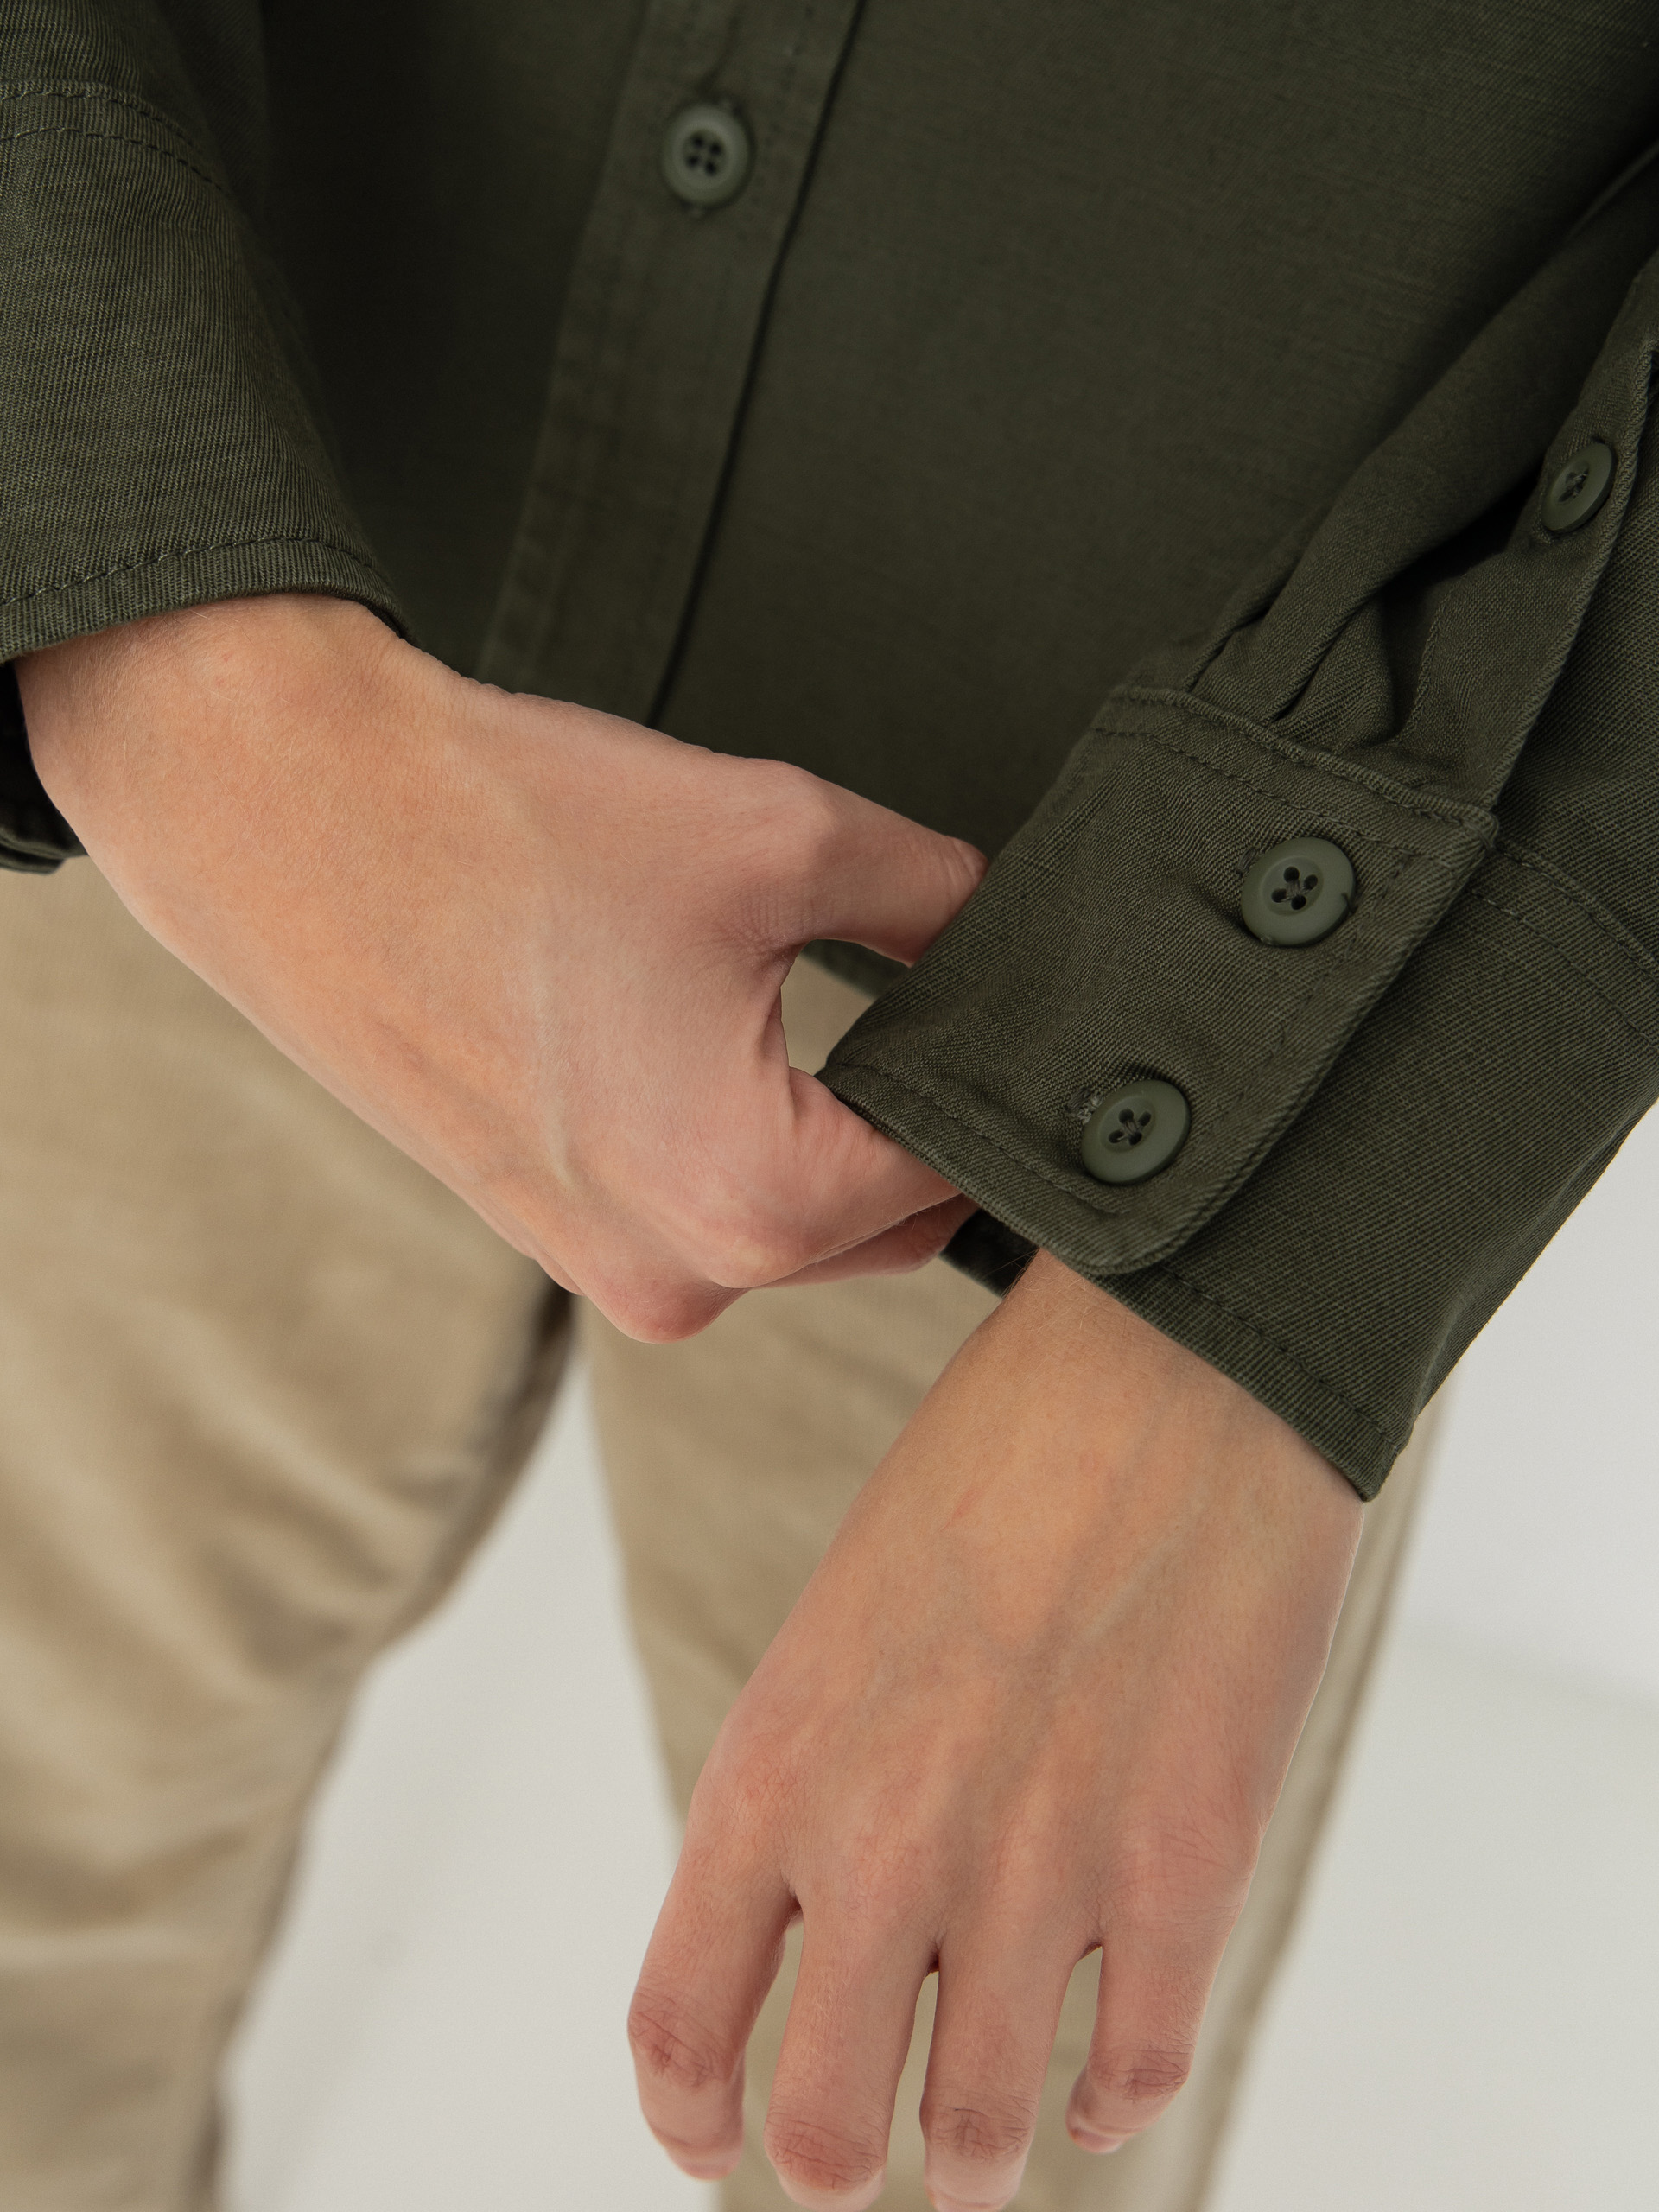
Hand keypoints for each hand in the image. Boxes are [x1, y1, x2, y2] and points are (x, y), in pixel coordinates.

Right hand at [18, 595, 983, 1335]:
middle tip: (891, 973)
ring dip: (815, 1123)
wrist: (292, 817)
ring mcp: (599, 1266)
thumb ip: (938, 899)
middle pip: (884, 1221)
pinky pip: (694, 1205)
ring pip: (790, 1220)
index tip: (996, 1005)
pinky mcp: (547, 1231)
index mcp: (752, 1204)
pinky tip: (686, 1020)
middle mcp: (677, 1275)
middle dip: (905, 1114)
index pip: (956, 1176)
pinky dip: (724, 1131)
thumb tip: (1000, 927)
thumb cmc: (502, 832)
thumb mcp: (782, 835)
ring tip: (757, 983)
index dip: (993, 1081)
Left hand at [630, 1254, 1361, 2208]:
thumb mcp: (841, 1622)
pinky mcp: (1186, 1871)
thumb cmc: (994, 1470)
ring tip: (985, 2136)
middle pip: (821, 2135)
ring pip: (977, 2140)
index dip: (689, 2121)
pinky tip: (1102, 2068)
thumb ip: (816, 1786)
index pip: (680, 2027)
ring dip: (975, 2158)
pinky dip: (1110, 2099)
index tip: (715, 2142)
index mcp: (774, 1767)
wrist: (1164, 1368)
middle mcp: (887, 1844)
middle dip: (833, 2168)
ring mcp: (1040, 1871)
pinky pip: (1132, 2078)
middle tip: (865, 2151)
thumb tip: (825, 1938)